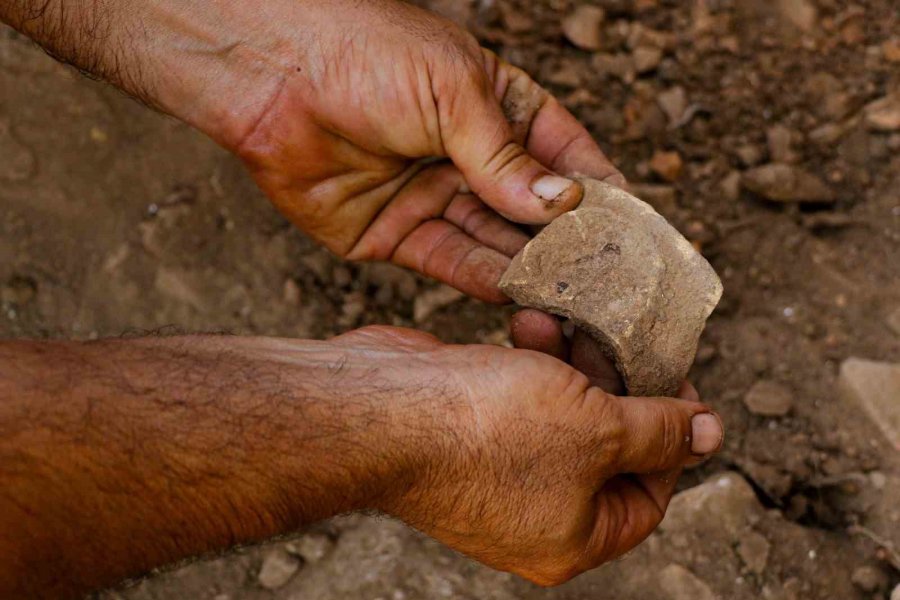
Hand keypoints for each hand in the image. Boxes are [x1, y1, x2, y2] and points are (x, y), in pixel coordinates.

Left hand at [206, 0, 623, 301]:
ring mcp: (433, 198)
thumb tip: (564, 206)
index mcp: (497, 107)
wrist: (268, 71)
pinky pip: (451, 263)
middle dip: (570, 244)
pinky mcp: (395, 236)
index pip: (565, 156)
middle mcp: (470, 158)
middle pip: (533, 211)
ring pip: (497, 244)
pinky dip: (485, 281)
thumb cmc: (365, 53)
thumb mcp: (453, 92)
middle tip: (612, 281)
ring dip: (533, 270)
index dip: (602, 192)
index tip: (640, 232)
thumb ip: (504, 158)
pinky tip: (520, 295)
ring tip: (574, 298)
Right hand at [334, 323, 721, 586]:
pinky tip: (531, 318)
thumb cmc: (489, 431)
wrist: (382, 410)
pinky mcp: (469, 430)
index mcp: (571, 538)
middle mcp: (534, 513)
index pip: (648, 497)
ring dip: (570, 362)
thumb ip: (660, 433)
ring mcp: (497, 471)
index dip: (672, 440)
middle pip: (604, 450)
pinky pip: (519, 394)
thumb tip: (713, 436)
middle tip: (630, 341)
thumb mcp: (599, 431)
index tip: (677, 385)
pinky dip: (531, 358)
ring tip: (569, 321)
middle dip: (616, 388)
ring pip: (560, 414)